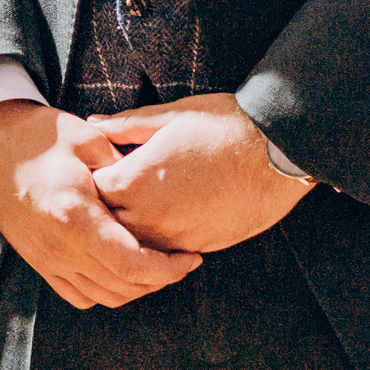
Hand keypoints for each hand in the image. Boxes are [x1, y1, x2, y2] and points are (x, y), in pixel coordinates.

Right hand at [0, 100, 201, 309]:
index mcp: (74, 215)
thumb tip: (154, 188)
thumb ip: (124, 166)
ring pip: (104, 295)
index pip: (133, 264)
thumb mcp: (86, 137)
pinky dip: (104, 290)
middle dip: (160, 279)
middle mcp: (59, 245)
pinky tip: (117, 268)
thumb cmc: (36, 136)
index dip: (169, 269)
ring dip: (134, 287)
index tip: (190, 258)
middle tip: (178, 260)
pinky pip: (79, 294)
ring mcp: (45, 257)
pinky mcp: (36, 260)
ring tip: (153, 264)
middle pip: (123, 286)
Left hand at [88, 94, 312, 253]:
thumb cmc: (223, 125)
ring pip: (135, 244)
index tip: (96, 168)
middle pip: (107, 223)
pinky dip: (158, 240)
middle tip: (111, 189)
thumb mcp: (168, 116)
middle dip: (104, 208)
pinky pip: (166, 253)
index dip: (90, 179)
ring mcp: (179, 236)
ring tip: (137, 204)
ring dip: (130, 228)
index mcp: (137, 180)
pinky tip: (164, 219)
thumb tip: (93, 124)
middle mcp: (153, 215)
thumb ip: (126, 125)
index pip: (91, 192)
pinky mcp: (204, 246)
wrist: (278, 151)